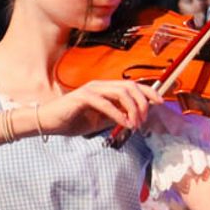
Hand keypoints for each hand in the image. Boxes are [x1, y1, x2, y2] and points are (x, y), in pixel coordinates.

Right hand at [36, 78, 160, 137]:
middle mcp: (100, 85)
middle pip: (130, 86)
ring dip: (132, 109)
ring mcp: (91, 89)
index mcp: (106, 88)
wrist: (48, 122)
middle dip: (143, 102)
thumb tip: (135, 117)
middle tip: (145, 119)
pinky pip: (105, 104)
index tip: (161, 102)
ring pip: (120, 92)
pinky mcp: (82, 97)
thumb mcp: (100, 120)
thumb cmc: (72, 120)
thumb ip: (116, 116)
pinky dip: (118, 114)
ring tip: (135, 124)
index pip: (132, 85)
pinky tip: (125, 124)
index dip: (149, 91)